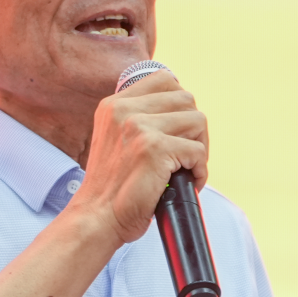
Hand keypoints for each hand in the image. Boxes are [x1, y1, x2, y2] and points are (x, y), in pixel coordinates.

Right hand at [67, 68, 207, 249]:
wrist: (97, 218)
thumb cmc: (112, 187)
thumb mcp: (115, 139)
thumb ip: (139, 119)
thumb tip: (182, 109)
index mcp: (114, 105)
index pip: (164, 79)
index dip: (180, 104)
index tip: (177, 130)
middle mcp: (125, 110)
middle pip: (186, 99)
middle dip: (194, 128)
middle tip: (185, 154)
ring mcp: (139, 127)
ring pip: (197, 121)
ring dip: (200, 147)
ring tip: (186, 167)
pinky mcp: (154, 149)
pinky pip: (197, 151)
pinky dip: (200, 170)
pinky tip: (188, 182)